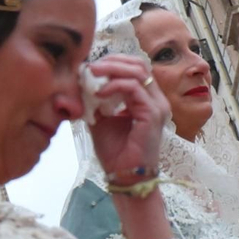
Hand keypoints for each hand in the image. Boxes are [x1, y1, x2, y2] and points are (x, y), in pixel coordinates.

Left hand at [84, 54, 168, 181]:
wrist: (124, 177)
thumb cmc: (115, 152)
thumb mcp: (100, 119)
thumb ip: (95, 99)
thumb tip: (82, 80)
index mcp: (146, 98)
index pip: (134, 67)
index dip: (112, 62)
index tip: (90, 67)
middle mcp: (156, 99)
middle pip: (138, 64)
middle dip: (111, 62)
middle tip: (89, 67)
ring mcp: (157, 106)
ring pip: (137, 72)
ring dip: (111, 70)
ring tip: (91, 75)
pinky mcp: (152, 114)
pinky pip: (134, 88)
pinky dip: (114, 86)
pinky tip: (98, 93)